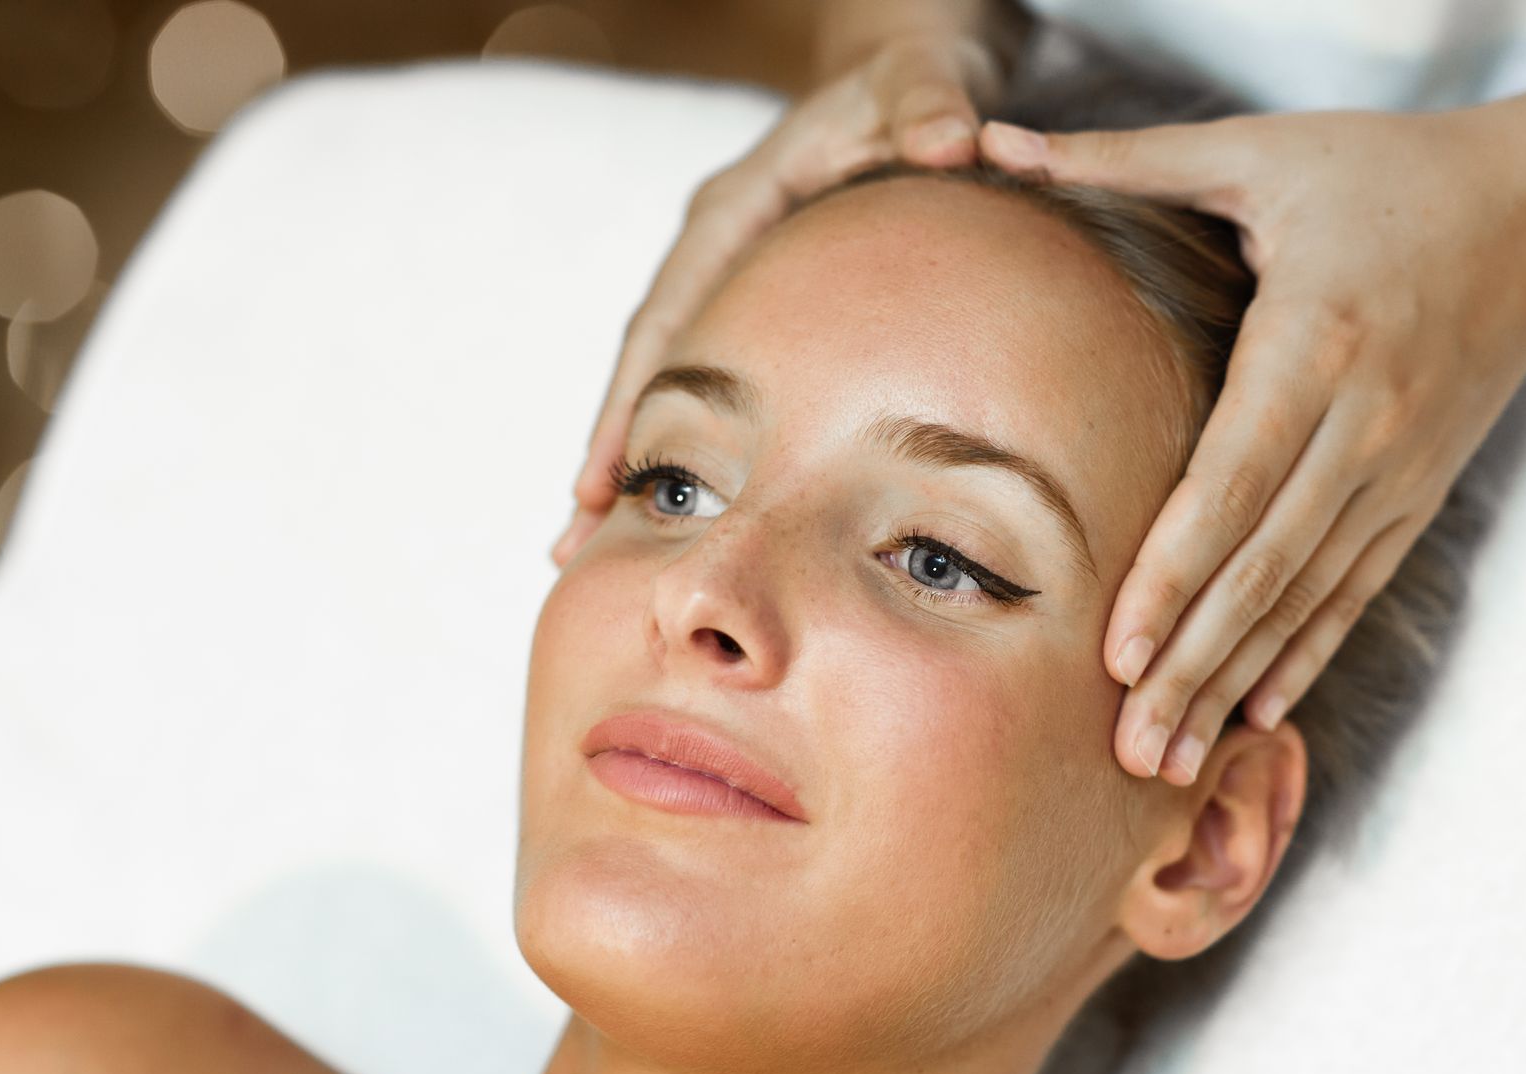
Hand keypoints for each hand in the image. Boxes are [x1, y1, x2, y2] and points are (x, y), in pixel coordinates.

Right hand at [551, 26, 1006, 566]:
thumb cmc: (909, 81)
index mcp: (732, 209)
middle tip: (571, 546)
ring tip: (592, 547)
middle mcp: (713, 248)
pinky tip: (682, 505)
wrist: (908, 74)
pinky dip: (684, 437)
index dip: (627, 401)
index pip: (666, 315)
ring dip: (629, 457)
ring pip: (664, 376)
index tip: (597, 477)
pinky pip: (705, 373)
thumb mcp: (919, 78)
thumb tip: (954, 139)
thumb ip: (927, 102)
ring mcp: (727, 276)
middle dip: (604, 451)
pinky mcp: (751, 297)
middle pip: (642, 362)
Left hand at [977, 91, 1525, 784]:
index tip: (1117, 652)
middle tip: (1129, 749)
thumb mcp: (1261, 151)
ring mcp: (1397, 469)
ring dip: (1239, 682)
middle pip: (1264, 567)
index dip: (1175, 575)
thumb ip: (1129, 159)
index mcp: (1314, 343)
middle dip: (1194, 666)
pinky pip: (1355, 588)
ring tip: (1174, 759)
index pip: (1232, 483)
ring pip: (1307, 597)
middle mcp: (1363, 423)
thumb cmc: (1387, 175)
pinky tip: (1259, 713)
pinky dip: (1306, 654)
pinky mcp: (1415, 492)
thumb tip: (1002, 141)